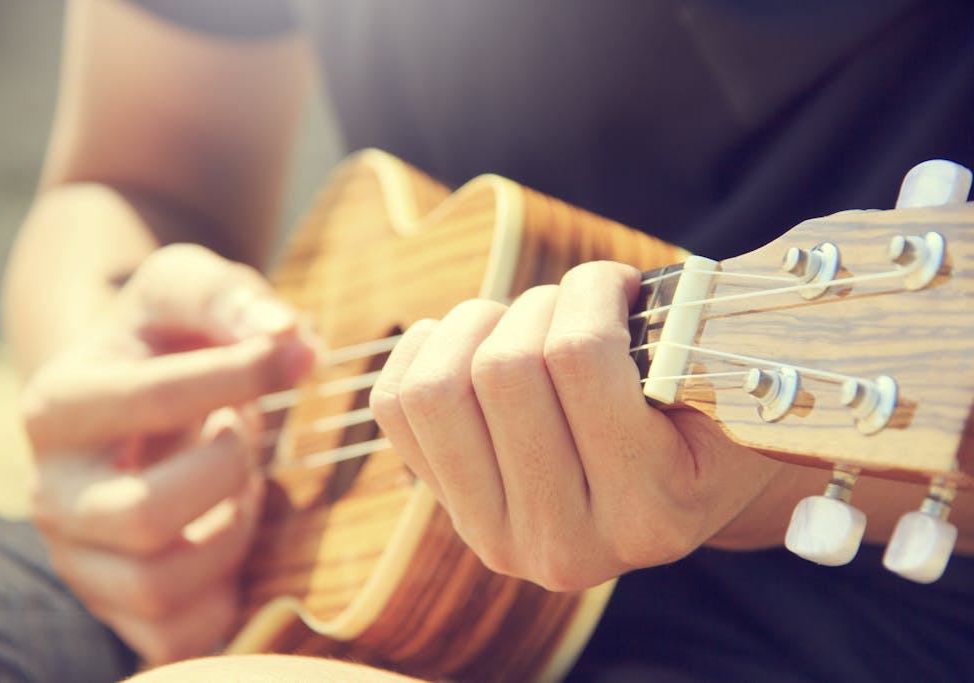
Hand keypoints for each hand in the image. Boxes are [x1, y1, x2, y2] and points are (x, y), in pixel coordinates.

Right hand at [21, 244, 316, 662]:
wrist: (135, 392)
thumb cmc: (167, 338)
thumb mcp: (187, 289)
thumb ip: (231, 298)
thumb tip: (292, 338)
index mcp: (58, 406)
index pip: (150, 401)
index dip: (240, 376)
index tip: (295, 355)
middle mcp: (51, 492)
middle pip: (142, 516)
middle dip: (225, 472)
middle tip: (243, 435)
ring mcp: (79, 559)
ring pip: (160, 585)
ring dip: (230, 532)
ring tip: (238, 482)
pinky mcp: (116, 605)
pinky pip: (179, 633)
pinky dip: (224, 590)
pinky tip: (228, 530)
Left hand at [371, 261, 782, 590]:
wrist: (675, 493)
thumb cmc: (704, 421)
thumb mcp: (728, 388)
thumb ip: (685, 338)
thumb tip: (604, 282)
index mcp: (651, 514)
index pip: (579, 357)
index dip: (592, 288)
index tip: (618, 282)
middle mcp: (568, 545)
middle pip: (503, 370)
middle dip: (539, 304)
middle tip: (574, 303)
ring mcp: (498, 535)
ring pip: (436, 391)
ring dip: (476, 326)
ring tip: (521, 321)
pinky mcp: (450, 511)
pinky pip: (395, 405)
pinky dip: (425, 348)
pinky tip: (471, 340)